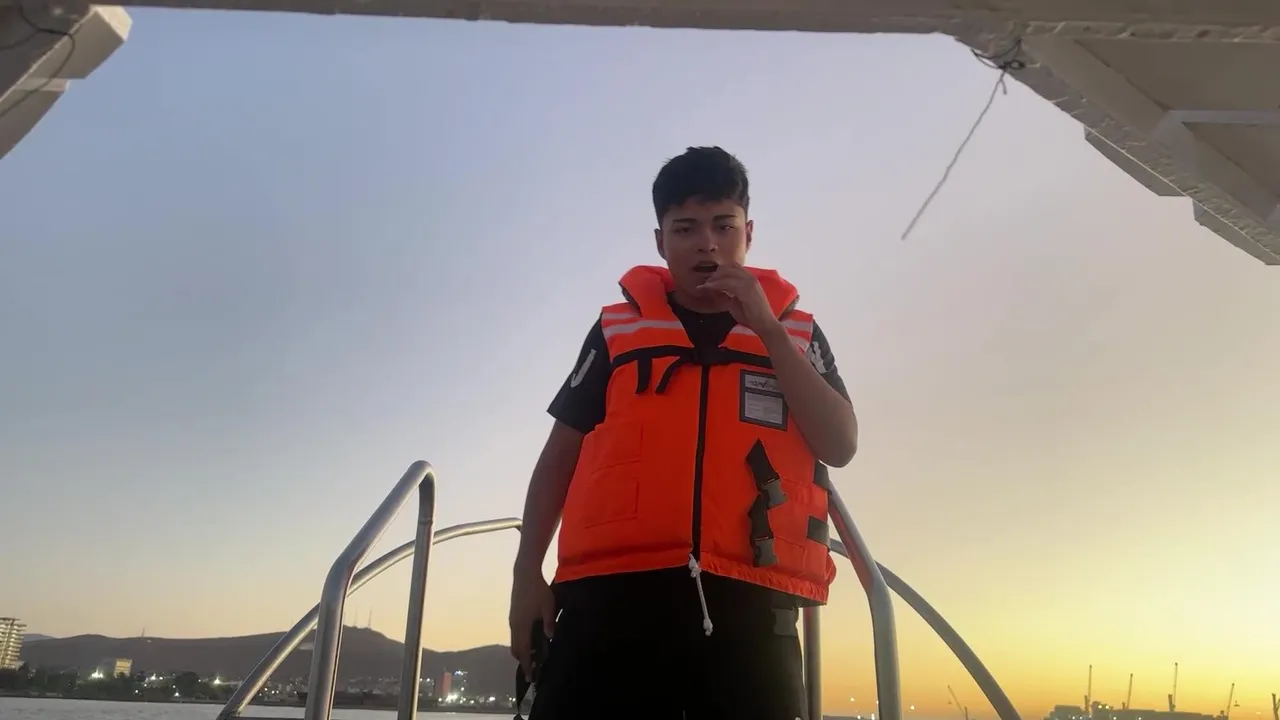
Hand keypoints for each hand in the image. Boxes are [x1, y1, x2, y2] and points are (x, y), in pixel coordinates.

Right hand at [508, 567, 555, 681]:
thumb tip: (550, 637)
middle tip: (534, 669)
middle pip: (516, 650)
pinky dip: (521, 642)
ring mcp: (512, 620)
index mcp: (522, 625)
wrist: (524, 575)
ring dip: (522, 651)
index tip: (530, 677)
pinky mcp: (513, 616)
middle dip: (523, 661)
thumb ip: (548, 622)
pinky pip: (515, 635)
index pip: (523, 651)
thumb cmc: (538, 590)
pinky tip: (531, 640)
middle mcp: (514, 626)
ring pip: (514, 642)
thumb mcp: (548, 606)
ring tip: (534, 656)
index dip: (527, 665)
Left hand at [698, 263, 782, 335]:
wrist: (765, 324)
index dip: (720, 272)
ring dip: (714, 278)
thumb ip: (726, 295)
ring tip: (705, 285)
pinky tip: (708, 288)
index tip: (709, 280)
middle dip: (715, 274)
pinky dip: (716, 284)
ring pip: (727, 273)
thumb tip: (714, 290)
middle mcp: (749, 277)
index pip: (732, 268)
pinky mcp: (746, 289)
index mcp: (749, 279)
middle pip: (728, 267)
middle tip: (705, 283)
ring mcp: (749, 282)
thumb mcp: (734, 302)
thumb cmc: (751, 316)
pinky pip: (727, 282)